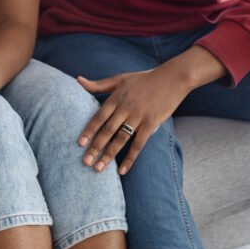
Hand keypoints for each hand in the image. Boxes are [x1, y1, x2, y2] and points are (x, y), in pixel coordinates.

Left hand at [76, 67, 191, 175]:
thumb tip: (78, 80)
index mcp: (116, 98)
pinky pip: (138, 144)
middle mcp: (125, 108)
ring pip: (120, 139)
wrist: (172, 78)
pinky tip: (122, 170)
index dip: (89, 131)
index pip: (99, 117)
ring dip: (109, 155)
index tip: (79, 144)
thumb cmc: (143, 79)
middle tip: (85, 162)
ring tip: (98, 168)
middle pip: (107, 130)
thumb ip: (98, 84)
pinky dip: (130, 158)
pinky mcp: (151, 123)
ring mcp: (139, 117)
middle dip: (95, 147)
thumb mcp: (119, 79)